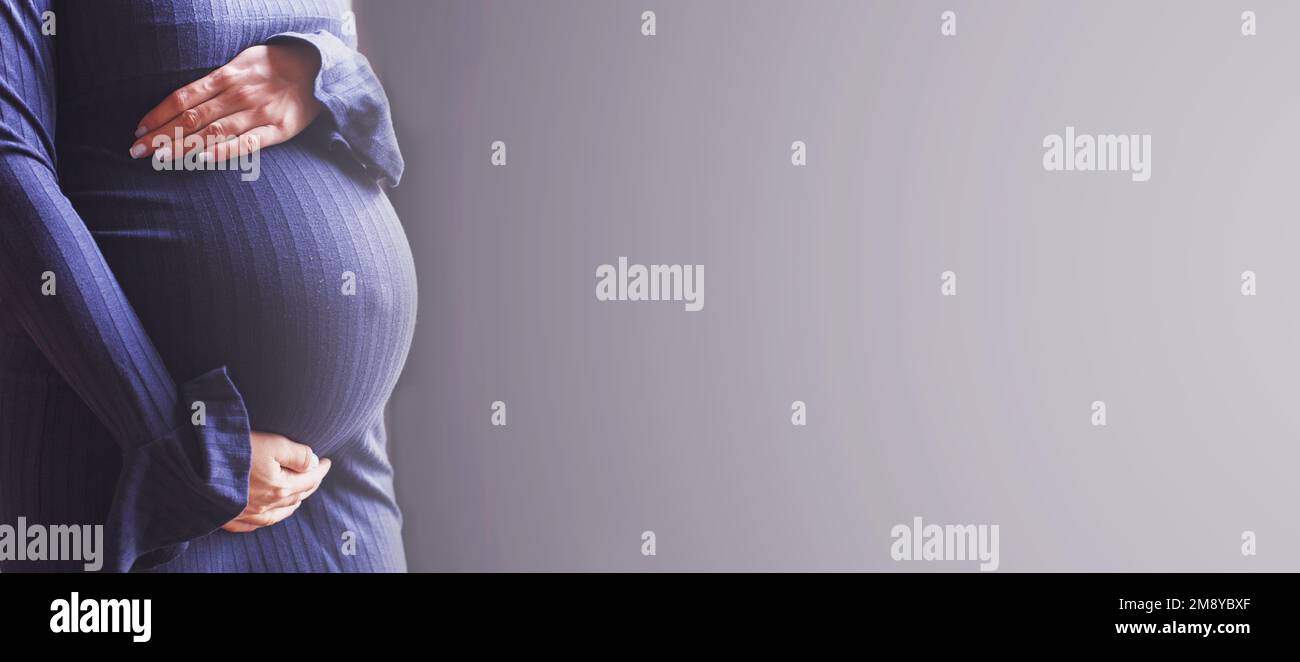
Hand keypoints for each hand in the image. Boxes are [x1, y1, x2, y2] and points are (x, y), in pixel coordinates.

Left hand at [129, 41, 323, 162]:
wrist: (316, 68)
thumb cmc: (273, 66)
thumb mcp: (241, 62)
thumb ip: (215, 83)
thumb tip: (183, 104)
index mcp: (226, 76)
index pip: (182, 98)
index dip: (158, 115)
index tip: (138, 131)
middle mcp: (238, 94)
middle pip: (191, 118)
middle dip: (161, 136)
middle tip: (137, 151)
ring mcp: (258, 112)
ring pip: (213, 133)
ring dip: (183, 147)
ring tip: (160, 159)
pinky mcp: (278, 129)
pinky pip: (247, 143)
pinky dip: (223, 152)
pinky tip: (202, 159)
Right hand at [223, 431, 330, 532]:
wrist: (193, 469)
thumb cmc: (234, 452)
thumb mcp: (272, 444)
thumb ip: (297, 454)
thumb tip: (313, 463)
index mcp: (280, 487)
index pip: (309, 479)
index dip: (321, 469)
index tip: (327, 461)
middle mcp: (266, 504)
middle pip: (296, 497)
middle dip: (310, 484)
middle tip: (316, 473)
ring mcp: (247, 513)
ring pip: (278, 514)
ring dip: (292, 504)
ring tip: (298, 495)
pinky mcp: (229, 516)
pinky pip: (253, 524)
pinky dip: (265, 520)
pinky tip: (266, 516)